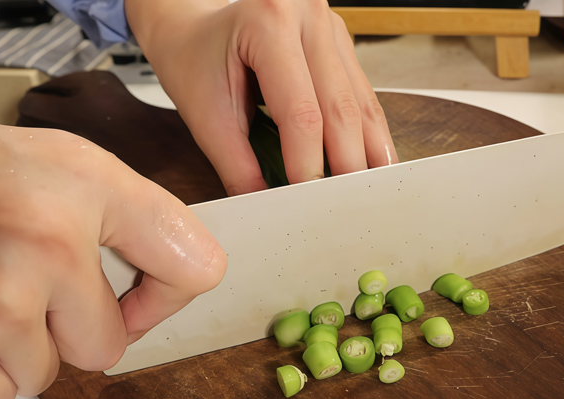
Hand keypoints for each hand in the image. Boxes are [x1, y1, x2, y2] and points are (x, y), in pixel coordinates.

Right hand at [0, 118, 226, 398]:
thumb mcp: (71, 168)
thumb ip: (145, 224)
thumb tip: (195, 279)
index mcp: (83, 188)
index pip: (195, 269)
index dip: (164, 294)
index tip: (135, 293)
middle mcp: (39, 244)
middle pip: (104, 349)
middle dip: (66, 328)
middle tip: (18, 278)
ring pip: (43, 376)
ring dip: (13, 348)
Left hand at [125, 0, 396, 193]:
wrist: (193, 25)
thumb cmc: (194, 60)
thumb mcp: (205, 115)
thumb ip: (238, 167)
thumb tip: (270, 212)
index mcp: (268, 19)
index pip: (301, 113)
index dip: (308, 167)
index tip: (309, 207)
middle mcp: (307, 14)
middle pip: (341, 111)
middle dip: (346, 171)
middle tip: (345, 214)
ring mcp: (330, 28)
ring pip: (362, 108)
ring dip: (368, 159)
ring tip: (367, 200)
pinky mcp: (341, 45)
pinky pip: (363, 101)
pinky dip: (368, 141)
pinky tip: (369, 172)